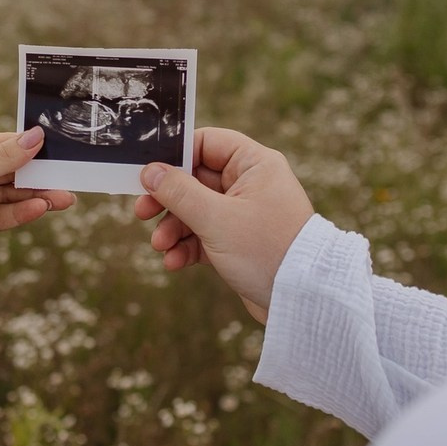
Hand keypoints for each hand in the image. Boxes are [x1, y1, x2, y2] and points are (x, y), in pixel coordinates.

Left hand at [0, 127, 74, 281]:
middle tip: (66, 177)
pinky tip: (40, 208)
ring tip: (62, 198)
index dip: (24, 145)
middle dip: (34, 175)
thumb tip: (35, 136)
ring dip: (33, 196)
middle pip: (4, 171)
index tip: (54, 147)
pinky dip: (20, 213)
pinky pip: (0, 216)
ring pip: (6, 195)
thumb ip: (2, 159)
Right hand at [133, 128, 313, 323]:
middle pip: (195, 179)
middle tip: (142, 212)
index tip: (148, 173)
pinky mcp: (240, 242)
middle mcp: (250, 184)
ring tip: (160, 246)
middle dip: (167, 200)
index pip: (207, 143)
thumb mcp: (216, 218)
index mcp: (254, 164)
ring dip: (174, 227)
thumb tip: (150, 171)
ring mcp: (244, 214)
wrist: (304, 302)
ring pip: (196, 210)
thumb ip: (179, 192)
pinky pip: (205, 236)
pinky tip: (174, 262)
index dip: (176, 156)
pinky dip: (187, 247)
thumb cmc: (268, 250)